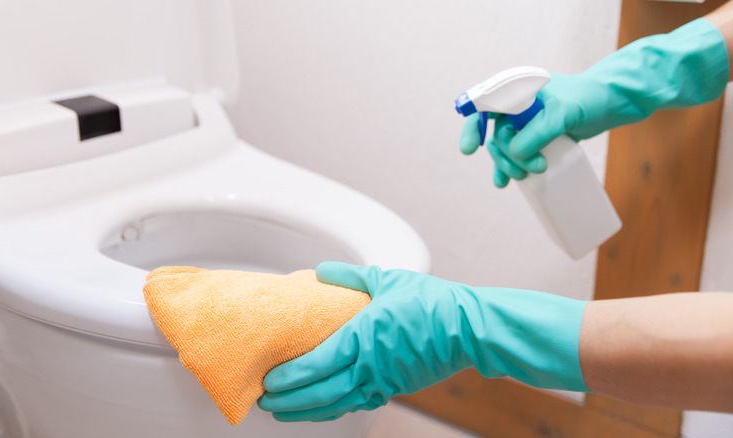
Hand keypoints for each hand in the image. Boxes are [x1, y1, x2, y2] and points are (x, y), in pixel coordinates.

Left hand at [259, 262, 587, 421]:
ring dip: (307, 411)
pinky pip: (358, 403)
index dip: (289, 378)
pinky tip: (322, 409)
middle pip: (320, 392)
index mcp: (363, 337)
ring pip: (337, 404)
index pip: (316, 364)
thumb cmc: (432, 302)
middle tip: (264, 402)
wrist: (468, 328)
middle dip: (289, 400)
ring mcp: (382, 380)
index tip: (267, 380)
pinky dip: (335, 409)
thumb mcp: (388, 280)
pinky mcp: (394, 387)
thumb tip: (320, 271)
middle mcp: (369, 365)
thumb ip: (350, 275)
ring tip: (283, 412)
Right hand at [460, 18, 728, 187]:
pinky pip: (516, 154)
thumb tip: (515, 152)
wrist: (616, 101)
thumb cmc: (592, 98)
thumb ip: (539, 131)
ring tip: (523, 178)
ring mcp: (527, 122)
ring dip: (509, 164)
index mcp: (518, 88)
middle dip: (504, 155)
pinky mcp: (537, 137)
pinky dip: (510, 168)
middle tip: (526, 170)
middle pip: (494, 133)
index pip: (484, 105)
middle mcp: (517, 104)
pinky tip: (506, 183)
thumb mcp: (565, 113)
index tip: (470, 149)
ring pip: (505, 147)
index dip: (472, 126)